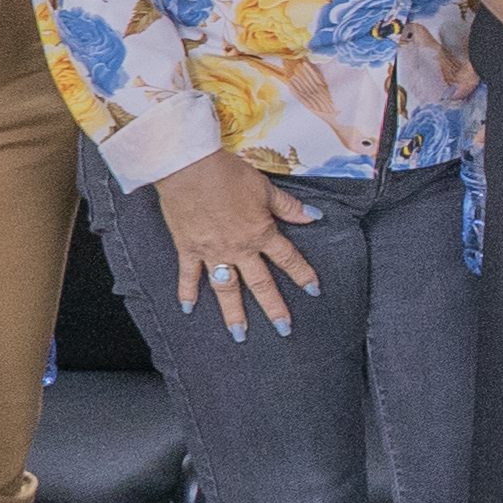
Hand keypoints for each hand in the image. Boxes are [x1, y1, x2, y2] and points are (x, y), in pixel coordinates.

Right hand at [152, 146, 325, 338]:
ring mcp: (212, 252)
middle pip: (260, 283)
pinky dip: (187, 292)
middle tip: (284, 329)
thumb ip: (288, 207)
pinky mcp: (188, 248)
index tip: (315, 291)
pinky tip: (188, 309)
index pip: (288, 258)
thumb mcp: (265, 188)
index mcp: (261, 232)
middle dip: (274, 308)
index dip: (303, 274)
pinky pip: (189, 275)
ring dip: (233, 313)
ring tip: (240, 334)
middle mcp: (239, 248)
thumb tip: (314, 217)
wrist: (189, 168)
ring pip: (226, 289)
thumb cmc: (228, 174)